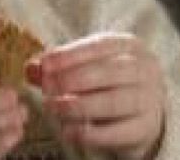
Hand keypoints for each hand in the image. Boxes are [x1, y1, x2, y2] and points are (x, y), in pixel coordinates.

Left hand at [27, 32, 164, 159]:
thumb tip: (31, 69)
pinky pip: (117, 132)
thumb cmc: (108, 81)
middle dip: (71, 80)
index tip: (44, 65)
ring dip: (78, 105)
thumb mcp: (86, 65)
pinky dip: (90, 133)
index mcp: (129, 46)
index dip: (69, 56)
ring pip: (112, 102)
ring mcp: (149, 99)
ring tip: (53, 107)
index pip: (98, 46)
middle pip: (107, 72)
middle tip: (46, 88)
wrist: (143, 110)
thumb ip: (58, 66)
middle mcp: (145, 70)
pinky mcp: (146, 128)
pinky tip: (68, 131)